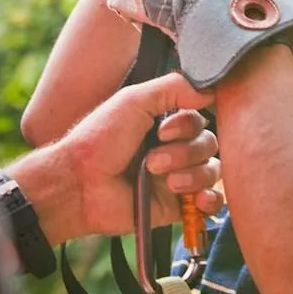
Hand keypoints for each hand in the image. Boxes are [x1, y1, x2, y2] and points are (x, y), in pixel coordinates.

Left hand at [52, 72, 221, 239]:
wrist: (80, 185)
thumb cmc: (100, 140)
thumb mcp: (133, 100)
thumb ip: (174, 87)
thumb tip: (211, 90)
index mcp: (164, 124)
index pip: (200, 119)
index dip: (188, 125)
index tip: (163, 131)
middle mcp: (173, 148)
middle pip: (209, 144)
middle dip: (185, 152)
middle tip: (153, 161)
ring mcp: (176, 178)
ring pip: (212, 171)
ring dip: (192, 174)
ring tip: (165, 181)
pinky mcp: (176, 206)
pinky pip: (211, 202)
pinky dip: (211, 199)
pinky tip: (199, 199)